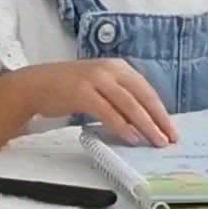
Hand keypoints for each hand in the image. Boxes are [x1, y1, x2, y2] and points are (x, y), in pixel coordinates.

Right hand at [16, 59, 178, 145]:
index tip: (171, 129)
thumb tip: (144, 122)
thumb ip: (121, 98)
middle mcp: (110, 69)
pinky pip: (108, 111)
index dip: (161, 111)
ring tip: (154, 140)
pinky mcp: (82, 92)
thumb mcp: (101, 86)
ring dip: (145, 125)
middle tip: (169, 138)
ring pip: (129, 104)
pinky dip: (121, 125)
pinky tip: (131, 137)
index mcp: (119, 67)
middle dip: (158, 119)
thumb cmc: (70, 88)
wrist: (36, 84)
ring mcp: (96, 79)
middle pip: (142, 96)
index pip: (147, 90)